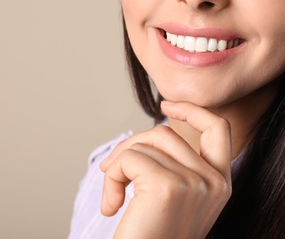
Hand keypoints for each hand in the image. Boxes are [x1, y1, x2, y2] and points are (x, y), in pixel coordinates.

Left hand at [100, 101, 231, 237]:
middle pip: (164, 133)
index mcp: (219, 182)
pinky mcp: (168, 187)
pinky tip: (111, 205)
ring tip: (113, 197)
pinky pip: (128, 160)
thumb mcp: (175, 198)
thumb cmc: (154, 234)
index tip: (167, 104)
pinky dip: (111, 178)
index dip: (192, 111)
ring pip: (142, 145)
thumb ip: (173, 165)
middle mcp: (214, 181)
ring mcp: (195, 183)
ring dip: (117, 167)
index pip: (217, 128)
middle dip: (130, 146)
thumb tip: (146, 137)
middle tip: (112, 171)